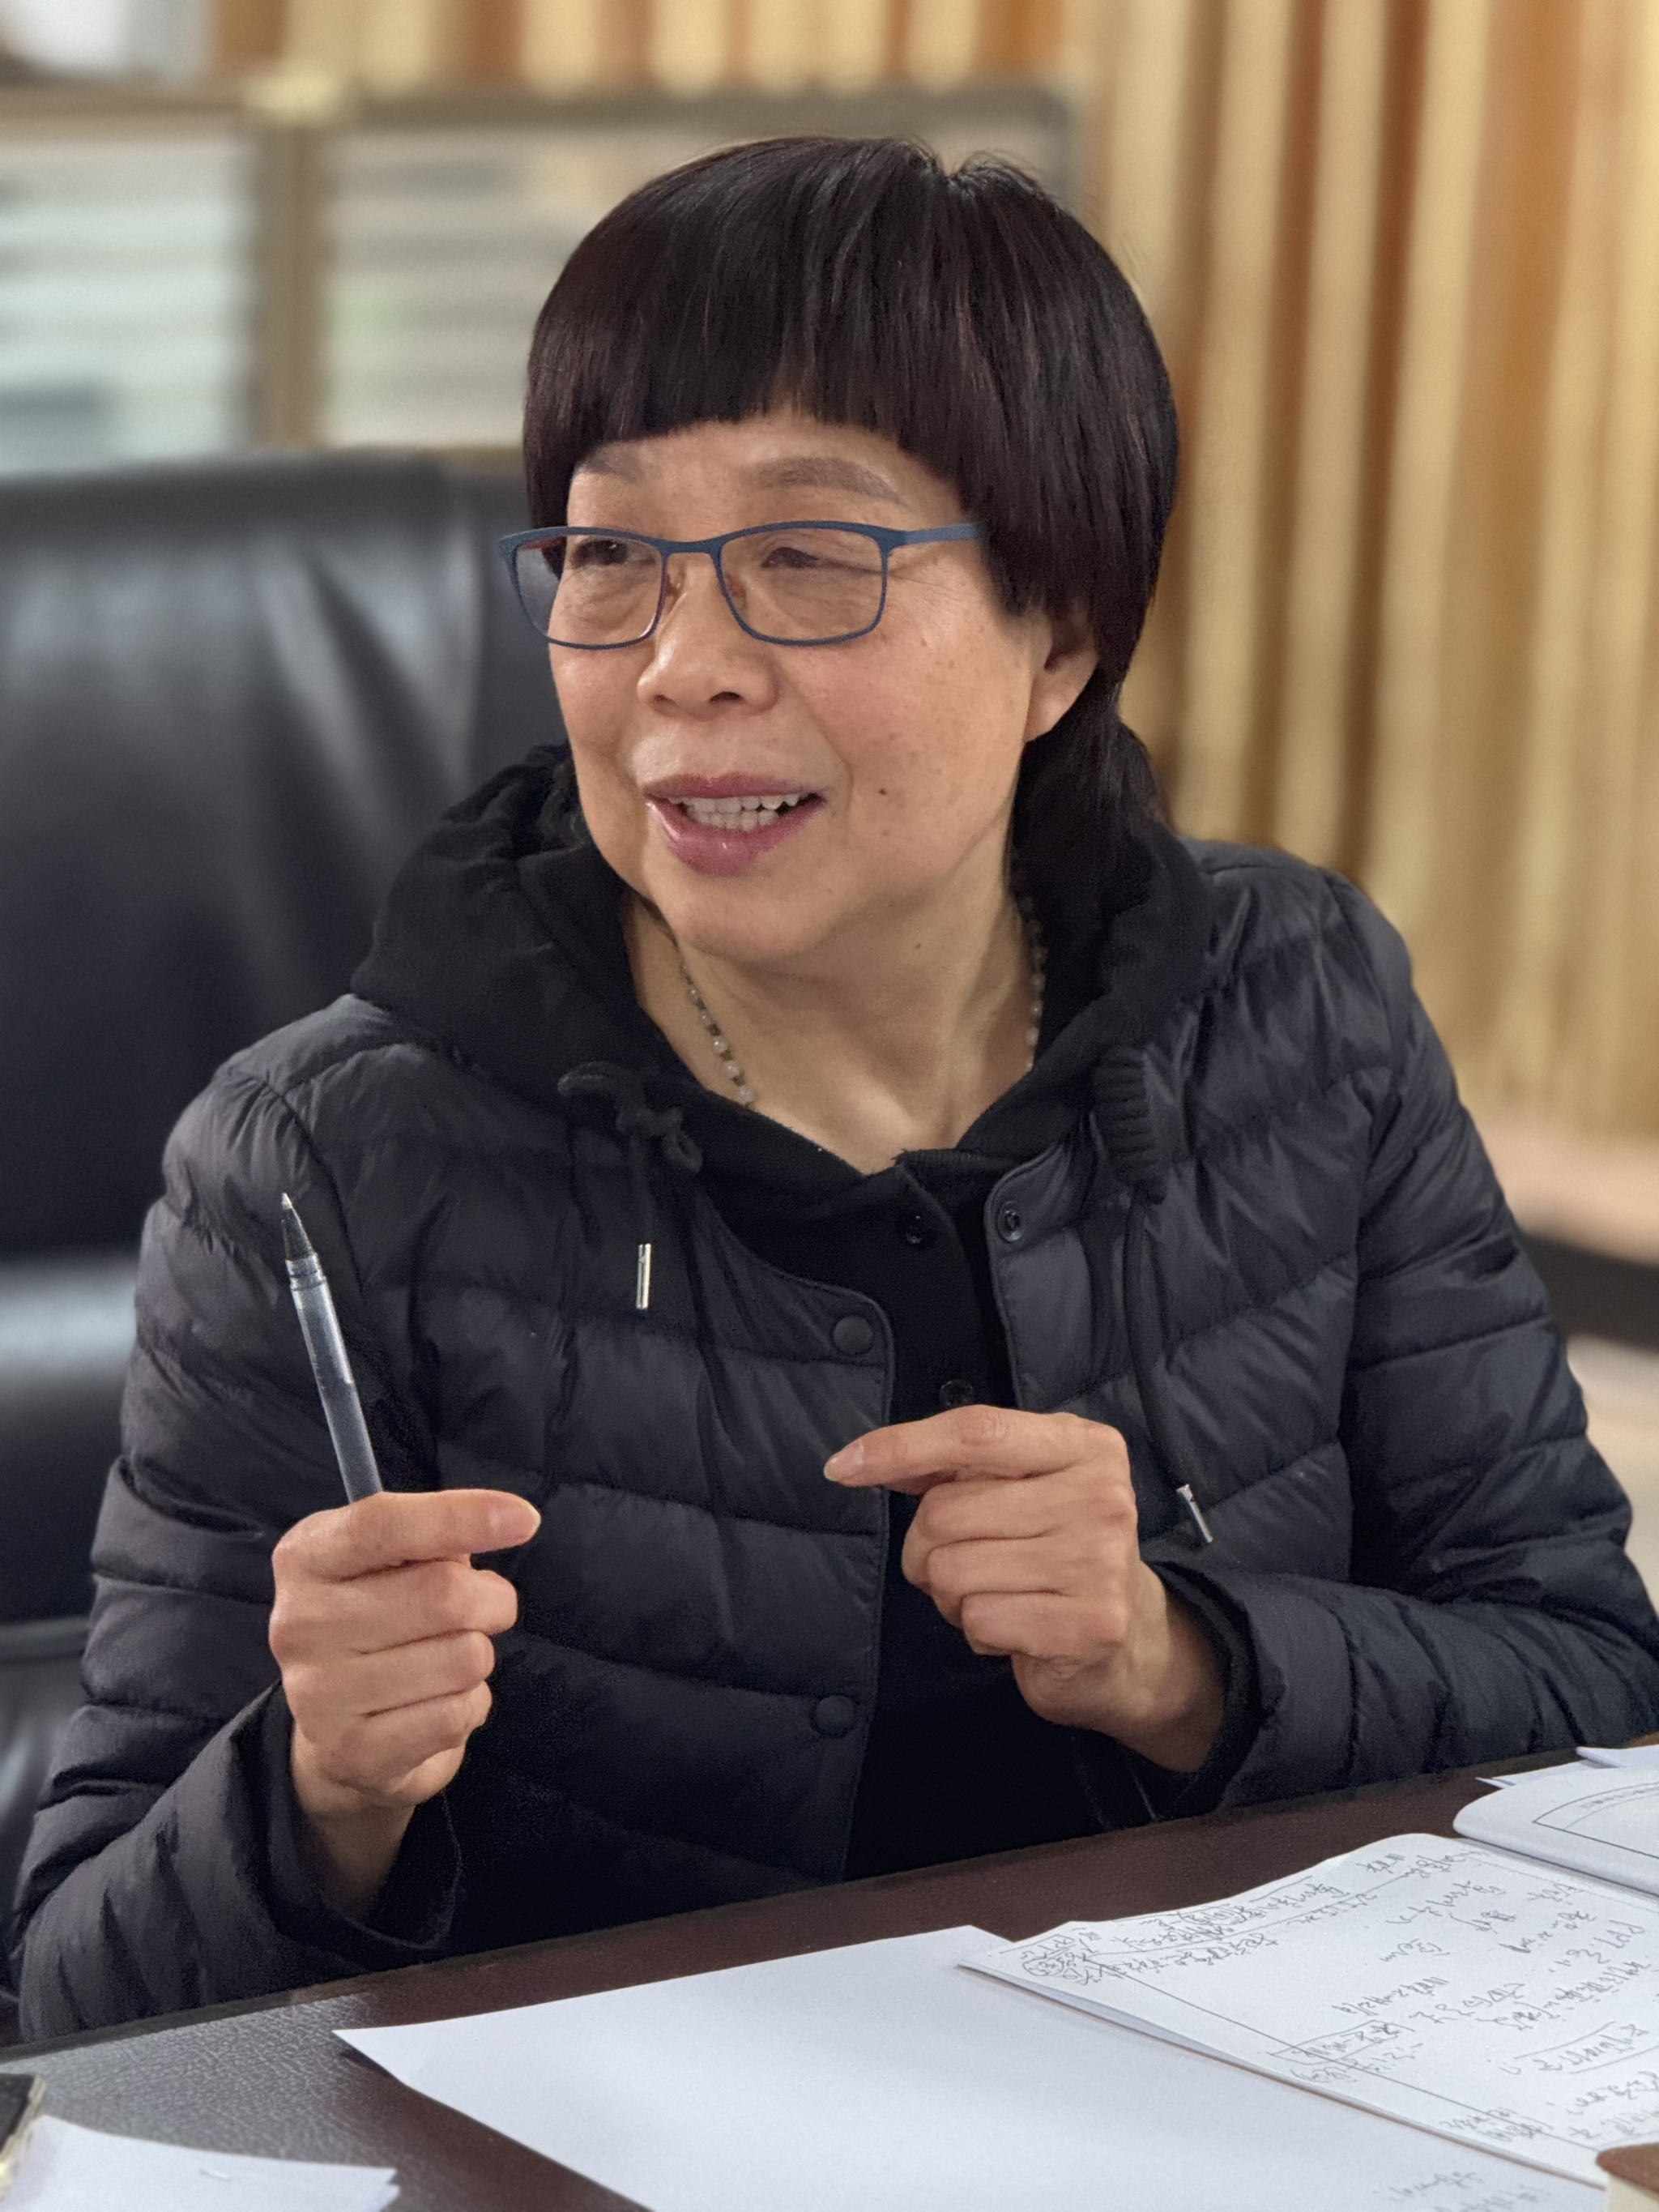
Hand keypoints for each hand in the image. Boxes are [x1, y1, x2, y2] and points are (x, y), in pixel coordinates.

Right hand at [269, 1488, 539, 1916]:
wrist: (342, 1735)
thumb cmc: (382, 1622)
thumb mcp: (390, 1562)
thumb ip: (433, 1539)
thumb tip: (499, 1524)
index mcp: (305, 1557)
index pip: (383, 1524)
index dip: (460, 1516)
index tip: (524, 1518)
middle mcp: (299, 1623)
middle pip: (442, 1593)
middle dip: (491, 1599)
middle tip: (489, 1607)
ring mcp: (320, 1693)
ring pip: (462, 1657)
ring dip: (479, 1656)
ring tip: (449, 1659)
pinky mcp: (354, 1751)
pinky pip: (457, 1713)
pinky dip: (472, 1703)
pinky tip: (441, 1701)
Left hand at [825, 1408, 1222, 1770]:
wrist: (1131, 1640)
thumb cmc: (1056, 1551)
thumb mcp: (1017, 1488)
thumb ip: (951, 1466)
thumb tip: (862, 1460)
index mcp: (1083, 1445)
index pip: (975, 1431)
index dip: (900, 1447)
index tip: (843, 1467)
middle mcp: (1100, 1496)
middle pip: (947, 1510)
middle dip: (928, 1548)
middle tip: (968, 1562)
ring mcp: (1099, 1561)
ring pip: (953, 1571)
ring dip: (953, 1595)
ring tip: (997, 1594)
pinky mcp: (1088, 1624)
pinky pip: (978, 1620)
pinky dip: (978, 1630)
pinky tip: (1016, 1626)